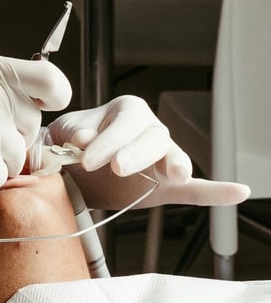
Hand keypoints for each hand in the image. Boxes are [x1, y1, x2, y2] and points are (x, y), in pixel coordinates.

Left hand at [47, 95, 249, 209]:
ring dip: (176, 165)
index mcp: (127, 110)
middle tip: (116, 167)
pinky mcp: (167, 187)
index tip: (86, 159)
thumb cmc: (70, 143)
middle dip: (136, 152)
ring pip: (174, 157)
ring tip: (175, 174)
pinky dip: (217, 192)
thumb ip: (73, 134)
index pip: (124, 124)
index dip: (107, 141)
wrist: (69, 168)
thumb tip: (85, 138)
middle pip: (152, 138)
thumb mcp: (65, 133)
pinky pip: (196, 189)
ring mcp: (161, 158)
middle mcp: (149, 130)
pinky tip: (238, 191)